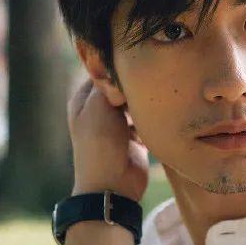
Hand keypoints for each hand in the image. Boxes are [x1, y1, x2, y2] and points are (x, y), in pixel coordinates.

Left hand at [67, 76, 149, 201]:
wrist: (112, 185)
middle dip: (135, 84)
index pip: (103, 71)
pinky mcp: (135, 138)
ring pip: (136, 103)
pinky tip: (161, 114)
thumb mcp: (99, 105)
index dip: (119, 66)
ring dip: (146, 101)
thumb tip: (125, 70)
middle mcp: (99, 110)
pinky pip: (147, 120)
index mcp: (84, 100)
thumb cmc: (100, 143)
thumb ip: (109, 82)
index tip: (138, 59)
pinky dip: (153, 118)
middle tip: (154, 76)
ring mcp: (118, 125)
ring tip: (159, 95)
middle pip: (121, 87)